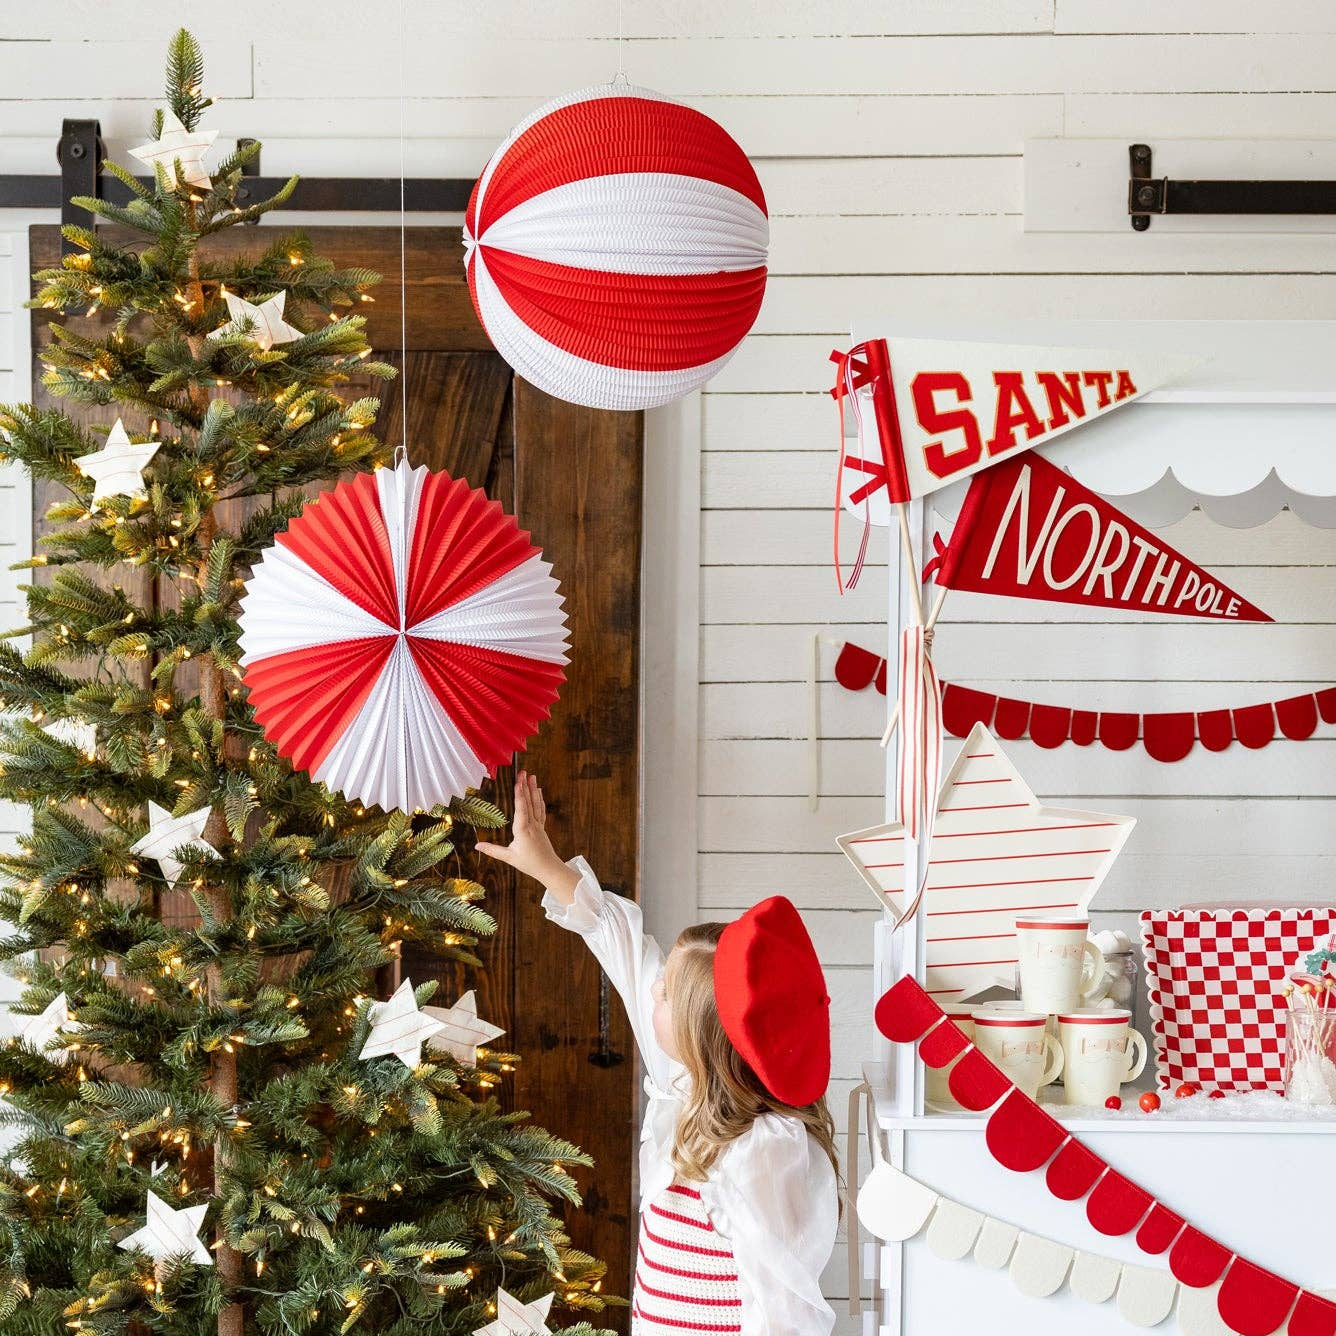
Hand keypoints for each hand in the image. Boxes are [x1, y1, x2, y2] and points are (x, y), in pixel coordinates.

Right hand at [476, 772, 576, 896]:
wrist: (549, 869)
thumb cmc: (529, 864)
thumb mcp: (509, 857)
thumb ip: (493, 850)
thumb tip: (477, 845)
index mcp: (523, 830)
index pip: (521, 808)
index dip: (519, 794)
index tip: (518, 782)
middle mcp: (532, 824)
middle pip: (528, 802)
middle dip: (525, 786)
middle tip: (523, 772)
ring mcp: (538, 825)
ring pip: (536, 804)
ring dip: (534, 789)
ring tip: (532, 776)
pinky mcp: (541, 827)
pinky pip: (540, 810)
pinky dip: (539, 799)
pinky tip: (539, 791)